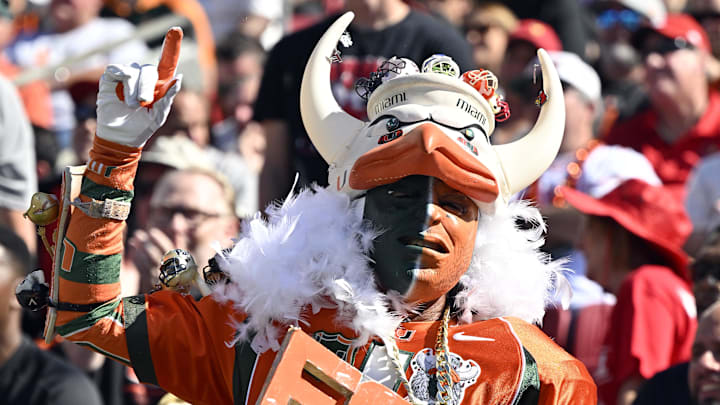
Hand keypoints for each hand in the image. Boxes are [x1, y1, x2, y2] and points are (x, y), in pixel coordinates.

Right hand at [96, 27, 182, 146]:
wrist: (120, 137)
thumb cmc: (142, 127)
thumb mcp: (158, 115)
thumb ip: (168, 97)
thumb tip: (178, 78)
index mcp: (159, 84)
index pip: (167, 62)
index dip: (172, 46)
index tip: (176, 30)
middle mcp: (144, 76)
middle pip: (150, 70)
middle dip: (147, 87)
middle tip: (142, 104)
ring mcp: (128, 75)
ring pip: (134, 71)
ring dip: (134, 90)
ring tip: (131, 106)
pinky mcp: (112, 77)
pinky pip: (118, 69)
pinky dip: (122, 81)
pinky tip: (121, 94)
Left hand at [126, 228, 175, 292]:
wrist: (173, 288)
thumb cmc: (178, 264)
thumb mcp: (181, 250)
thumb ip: (179, 235)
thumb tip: (177, 217)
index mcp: (180, 261)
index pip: (170, 251)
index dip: (160, 241)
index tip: (152, 232)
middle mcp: (172, 270)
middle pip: (157, 257)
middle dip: (147, 244)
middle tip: (139, 234)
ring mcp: (161, 278)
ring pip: (149, 263)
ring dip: (140, 250)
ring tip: (134, 239)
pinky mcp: (152, 283)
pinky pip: (143, 270)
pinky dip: (137, 259)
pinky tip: (134, 249)